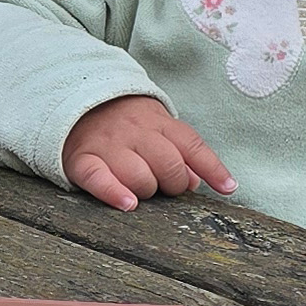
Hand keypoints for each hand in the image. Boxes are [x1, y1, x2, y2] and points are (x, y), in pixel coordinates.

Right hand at [61, 95, 235, 211]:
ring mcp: (108, 145)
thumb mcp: (157, 128)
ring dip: (146, 191)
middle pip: (168, 164)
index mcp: (158, 123)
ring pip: (139, 176)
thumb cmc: (125, 123)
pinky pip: (99, 178)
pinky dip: (114, 193)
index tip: (228, 188)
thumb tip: (197, 182)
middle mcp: (135, 132)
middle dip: (173, 183)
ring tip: (140, 192)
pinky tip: (128, 204)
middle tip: (164, 187)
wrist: (77, 101)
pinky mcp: (82, 159)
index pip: (191, 145)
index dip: (213, 168)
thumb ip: (180, 153)